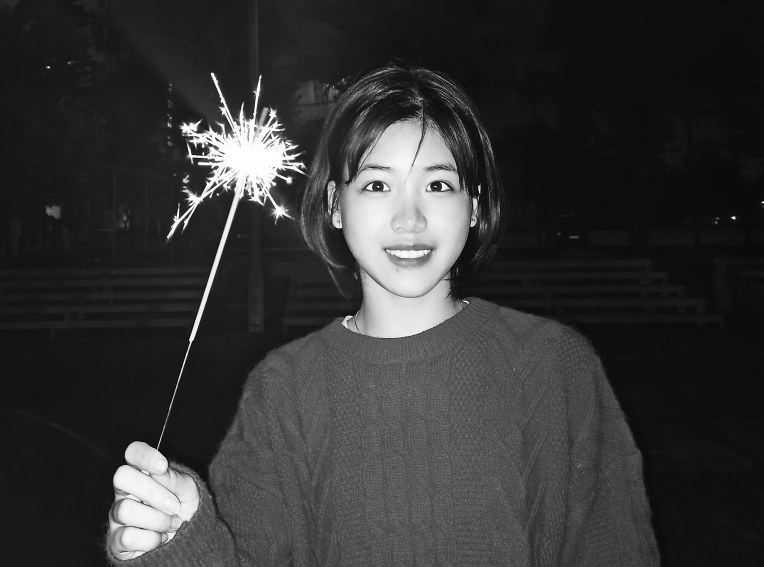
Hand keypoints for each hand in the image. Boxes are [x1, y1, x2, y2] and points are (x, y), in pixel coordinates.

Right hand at [107, 441, 199, 559]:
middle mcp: (125, 490)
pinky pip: (127, 537)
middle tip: (175, 506)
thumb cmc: (185, 508)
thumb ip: (176, 479)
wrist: (187, 540)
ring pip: (125, 509)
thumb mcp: (189, 490)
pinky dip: (151, 540)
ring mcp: (117, 515)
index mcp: (143, 472)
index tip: (162, 466)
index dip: (144, 455)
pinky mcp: (116, 540)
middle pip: (121, 476)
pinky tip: (161, 538)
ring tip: (173, 523)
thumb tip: (160, 471)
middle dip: (153, 493)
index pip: (133, 452)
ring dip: (157, 520)